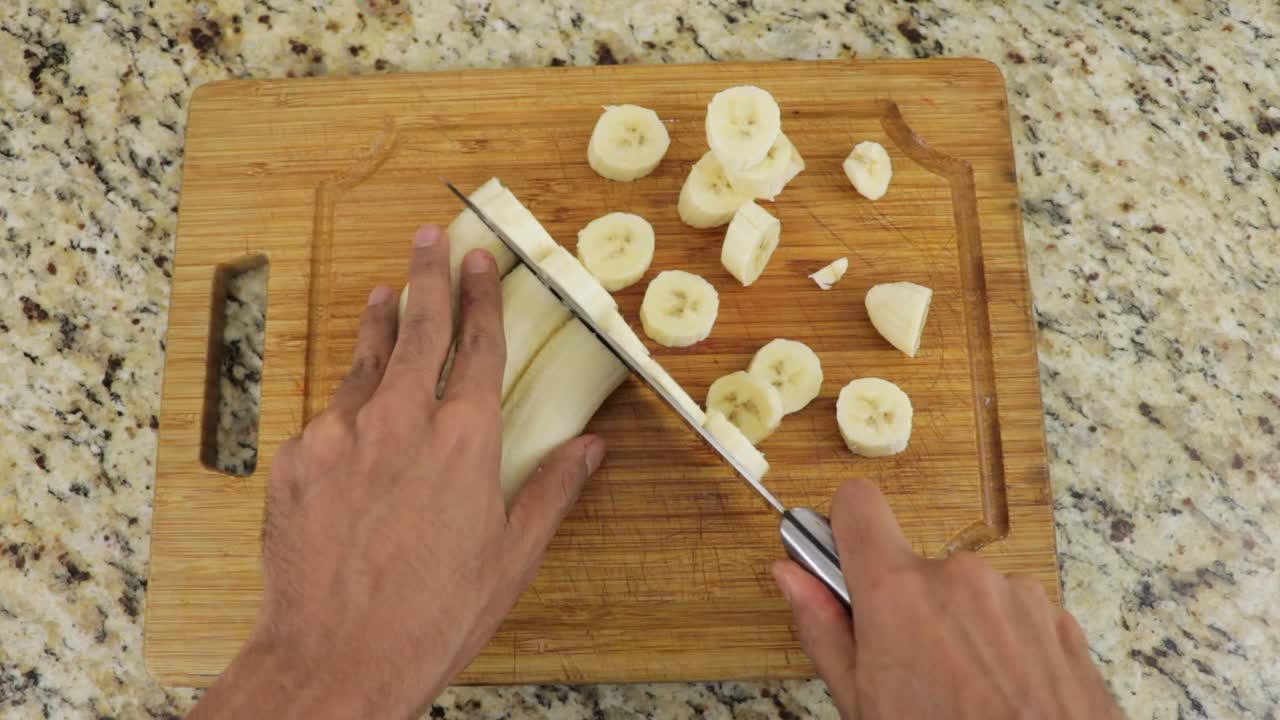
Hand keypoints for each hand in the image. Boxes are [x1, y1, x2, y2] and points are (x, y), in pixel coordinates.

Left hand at [191, 225, 605, 718]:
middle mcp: (402, 422)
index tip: (482, 263)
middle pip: (418, 329)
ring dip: (381, 323)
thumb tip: (590, 447)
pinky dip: (347, 397)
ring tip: (387, 291)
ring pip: (366, 361)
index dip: (483, 299)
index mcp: (465, 441)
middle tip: (430, 238)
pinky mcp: (298, 459)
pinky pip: (329, 414)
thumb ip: (550, 492)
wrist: (335, 657)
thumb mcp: (511, 558)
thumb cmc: (432, 615)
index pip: (478, 347)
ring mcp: (342, 435)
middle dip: (428, 276)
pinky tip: (352, 400)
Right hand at [772, 479, 1120, 719]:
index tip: (845, 562)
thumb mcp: (861, 703)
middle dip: (908, 607)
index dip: (844, 528)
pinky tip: (1003, 693)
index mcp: (898, 592)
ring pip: (966, 594)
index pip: (857, 505)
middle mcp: (960, 576)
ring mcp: (1016, 593)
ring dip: (960, 628)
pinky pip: (1012, 614)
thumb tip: (791, 575)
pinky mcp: (1058, 618)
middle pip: (915, 567)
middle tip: (911, 670)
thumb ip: (823, 628)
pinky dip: (1004, 645)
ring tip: (966, 691)